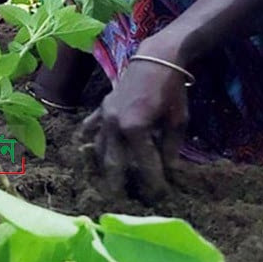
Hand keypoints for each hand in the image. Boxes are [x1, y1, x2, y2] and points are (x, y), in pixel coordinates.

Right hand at [81, 39, 189, 201]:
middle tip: (127, 201)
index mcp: (135, 128)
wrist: (156, 59)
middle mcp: (114, 125)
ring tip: (108, 185)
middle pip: (114, 163)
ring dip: (103, 168)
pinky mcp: (101, 109)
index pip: (144, 164)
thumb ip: (170, 148)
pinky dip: (87, 141)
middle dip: (122, 183)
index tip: (160, 197)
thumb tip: (168, 169)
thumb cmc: (171, 90)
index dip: (153, 183)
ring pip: (99, 149)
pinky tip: (85, 151)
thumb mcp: (177, 121)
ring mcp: (104, 117)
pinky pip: (89, 128)